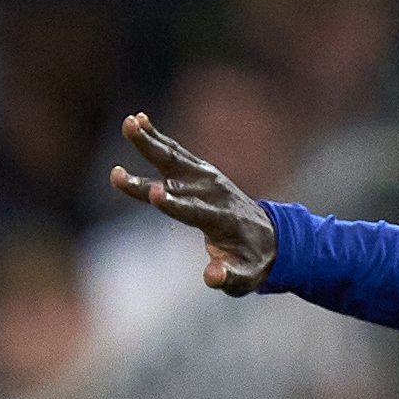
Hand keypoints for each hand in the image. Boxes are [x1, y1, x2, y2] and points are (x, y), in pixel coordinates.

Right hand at [107, 112, 277, 293]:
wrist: (269, 237)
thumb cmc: (251, 262)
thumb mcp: (245, 277)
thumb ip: (229, 277)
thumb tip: (211, 275)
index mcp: (221, 220)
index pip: (194, 210)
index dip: (174, 204)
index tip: (153, 193)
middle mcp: (213, 193)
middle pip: (179, 172)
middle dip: (155, 156)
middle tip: (133, 138)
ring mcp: (207, 179)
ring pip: (175, 158)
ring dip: (151, 140)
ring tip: (129, 122)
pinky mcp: (201, 172)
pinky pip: (176, 153)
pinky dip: (157, 137)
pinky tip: (139, 120)